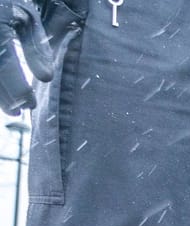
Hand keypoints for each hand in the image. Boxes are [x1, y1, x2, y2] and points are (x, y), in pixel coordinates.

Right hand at [0, 0, 55, 115]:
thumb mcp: (26, 19)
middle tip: (20, 112)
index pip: (6, 63)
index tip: (31, 104)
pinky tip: (4, 99)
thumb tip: (46, 78)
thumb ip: (36, 47)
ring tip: (12, 110)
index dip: (18, 87)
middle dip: (6, 96)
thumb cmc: (11, 4)